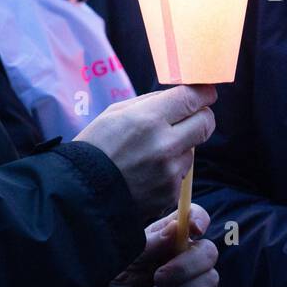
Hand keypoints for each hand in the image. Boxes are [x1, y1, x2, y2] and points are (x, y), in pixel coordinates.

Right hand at [75, 85, 216, 218]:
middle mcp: (165, 144)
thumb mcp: (114, 113)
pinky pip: (181, 173)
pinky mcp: (170, 193)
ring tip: (152, 152)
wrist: (80, 194)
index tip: (207, 93)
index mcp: (148, 118)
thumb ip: (150, 103)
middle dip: (202, 116)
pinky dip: (170, 170)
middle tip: (192, 116)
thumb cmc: (95, 147)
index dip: (204, 93)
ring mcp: (170, 171)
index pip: (193, 98)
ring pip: (194, 150)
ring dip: (182, 146)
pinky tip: (147, 172)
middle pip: (206, 123)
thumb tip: (179, 97)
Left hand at [105, 204, 219, 286]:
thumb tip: (175, 227)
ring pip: (209, 282)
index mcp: (171, 235)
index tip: (194, 230)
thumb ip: (150, 244)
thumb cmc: (122, 277)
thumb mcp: (128, 259)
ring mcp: (195, 280)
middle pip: (210, 252)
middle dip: (185, 268)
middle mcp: (188, 254)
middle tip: (158, 278)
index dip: (199, 218)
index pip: (196, 215)